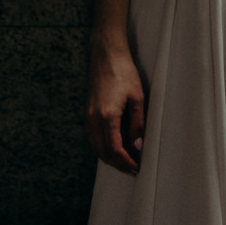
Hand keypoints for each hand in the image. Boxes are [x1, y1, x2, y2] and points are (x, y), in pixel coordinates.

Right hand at [85, 45, 146, 174]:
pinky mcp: (87, 111)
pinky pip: (91, 137)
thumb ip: (137, 124)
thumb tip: (138, 146)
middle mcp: (94, 118)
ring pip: (95, 146)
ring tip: (124, 162)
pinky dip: (101, 148)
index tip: (136, 167)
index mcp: (107, 115)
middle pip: (103, 152)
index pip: (115, 149)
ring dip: (108, 158)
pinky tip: (111, 148)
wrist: (106, 55)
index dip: (126, 162)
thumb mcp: (137, 97)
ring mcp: (88, 115)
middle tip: (132, 169)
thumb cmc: (124, 72)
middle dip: (118, 164)